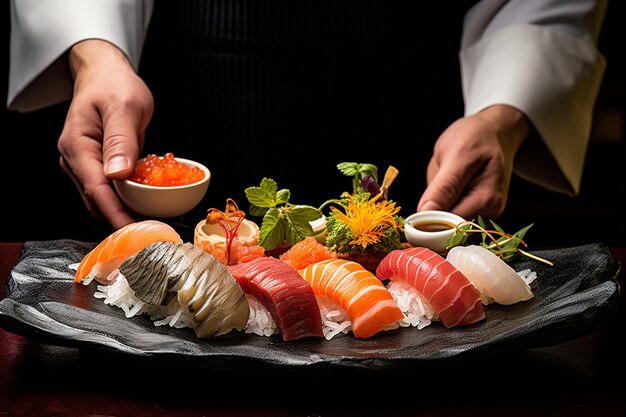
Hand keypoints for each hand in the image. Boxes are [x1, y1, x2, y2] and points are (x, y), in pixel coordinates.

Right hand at [57, 39, 153, 228]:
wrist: (105, 75)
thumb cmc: (114, 85)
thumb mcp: (124, 107)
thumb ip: (121, 140)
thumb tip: (117, 174)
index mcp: (77, 145)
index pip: (96, 190)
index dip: (116, 214)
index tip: (135, 232)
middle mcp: (75, 159)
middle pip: (97, 200)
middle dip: (122, 219)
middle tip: (152, 232)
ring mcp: (83, 164)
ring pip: (103, 198)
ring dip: (125, 212)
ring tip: (152, 222)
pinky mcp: (96, 166)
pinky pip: (110, 189)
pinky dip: (126, 200)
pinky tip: (146, 204)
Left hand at [417, 105, 528, 220]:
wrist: (492, 132)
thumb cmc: (475, 138)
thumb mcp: (458, 155)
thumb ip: (444, 186)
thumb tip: (426, 212)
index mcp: (487, 199)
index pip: (452, 225)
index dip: (429, 224)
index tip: (412, 220)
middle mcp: (489, 211)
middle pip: (452, 231)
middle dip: (431, 224)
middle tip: (419, 208)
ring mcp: (484, 213)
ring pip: (451, 227)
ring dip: (435, 219)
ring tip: (433, 197)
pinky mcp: (476, 211)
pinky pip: (452, 220)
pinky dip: (441, 214)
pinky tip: (440, 200)